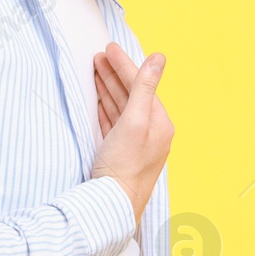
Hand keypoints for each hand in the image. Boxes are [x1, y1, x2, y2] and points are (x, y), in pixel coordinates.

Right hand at [91, 43, 173, 224]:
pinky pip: (113, 123)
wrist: (111, 206)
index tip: (108, 49)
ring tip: (94, 71)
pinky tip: (99, 100)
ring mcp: (135, 144)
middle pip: (131, 95)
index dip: (124, 65)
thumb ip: (144, 87)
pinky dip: (106, 108)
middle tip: (98, 56)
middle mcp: (151, 133)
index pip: (141, 86)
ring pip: (121, 108)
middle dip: (114, 74)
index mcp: (160, 124)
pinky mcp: (121, 153)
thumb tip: (159, 57)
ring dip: (108, 89)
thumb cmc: (124, 166)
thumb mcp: (134, 121)